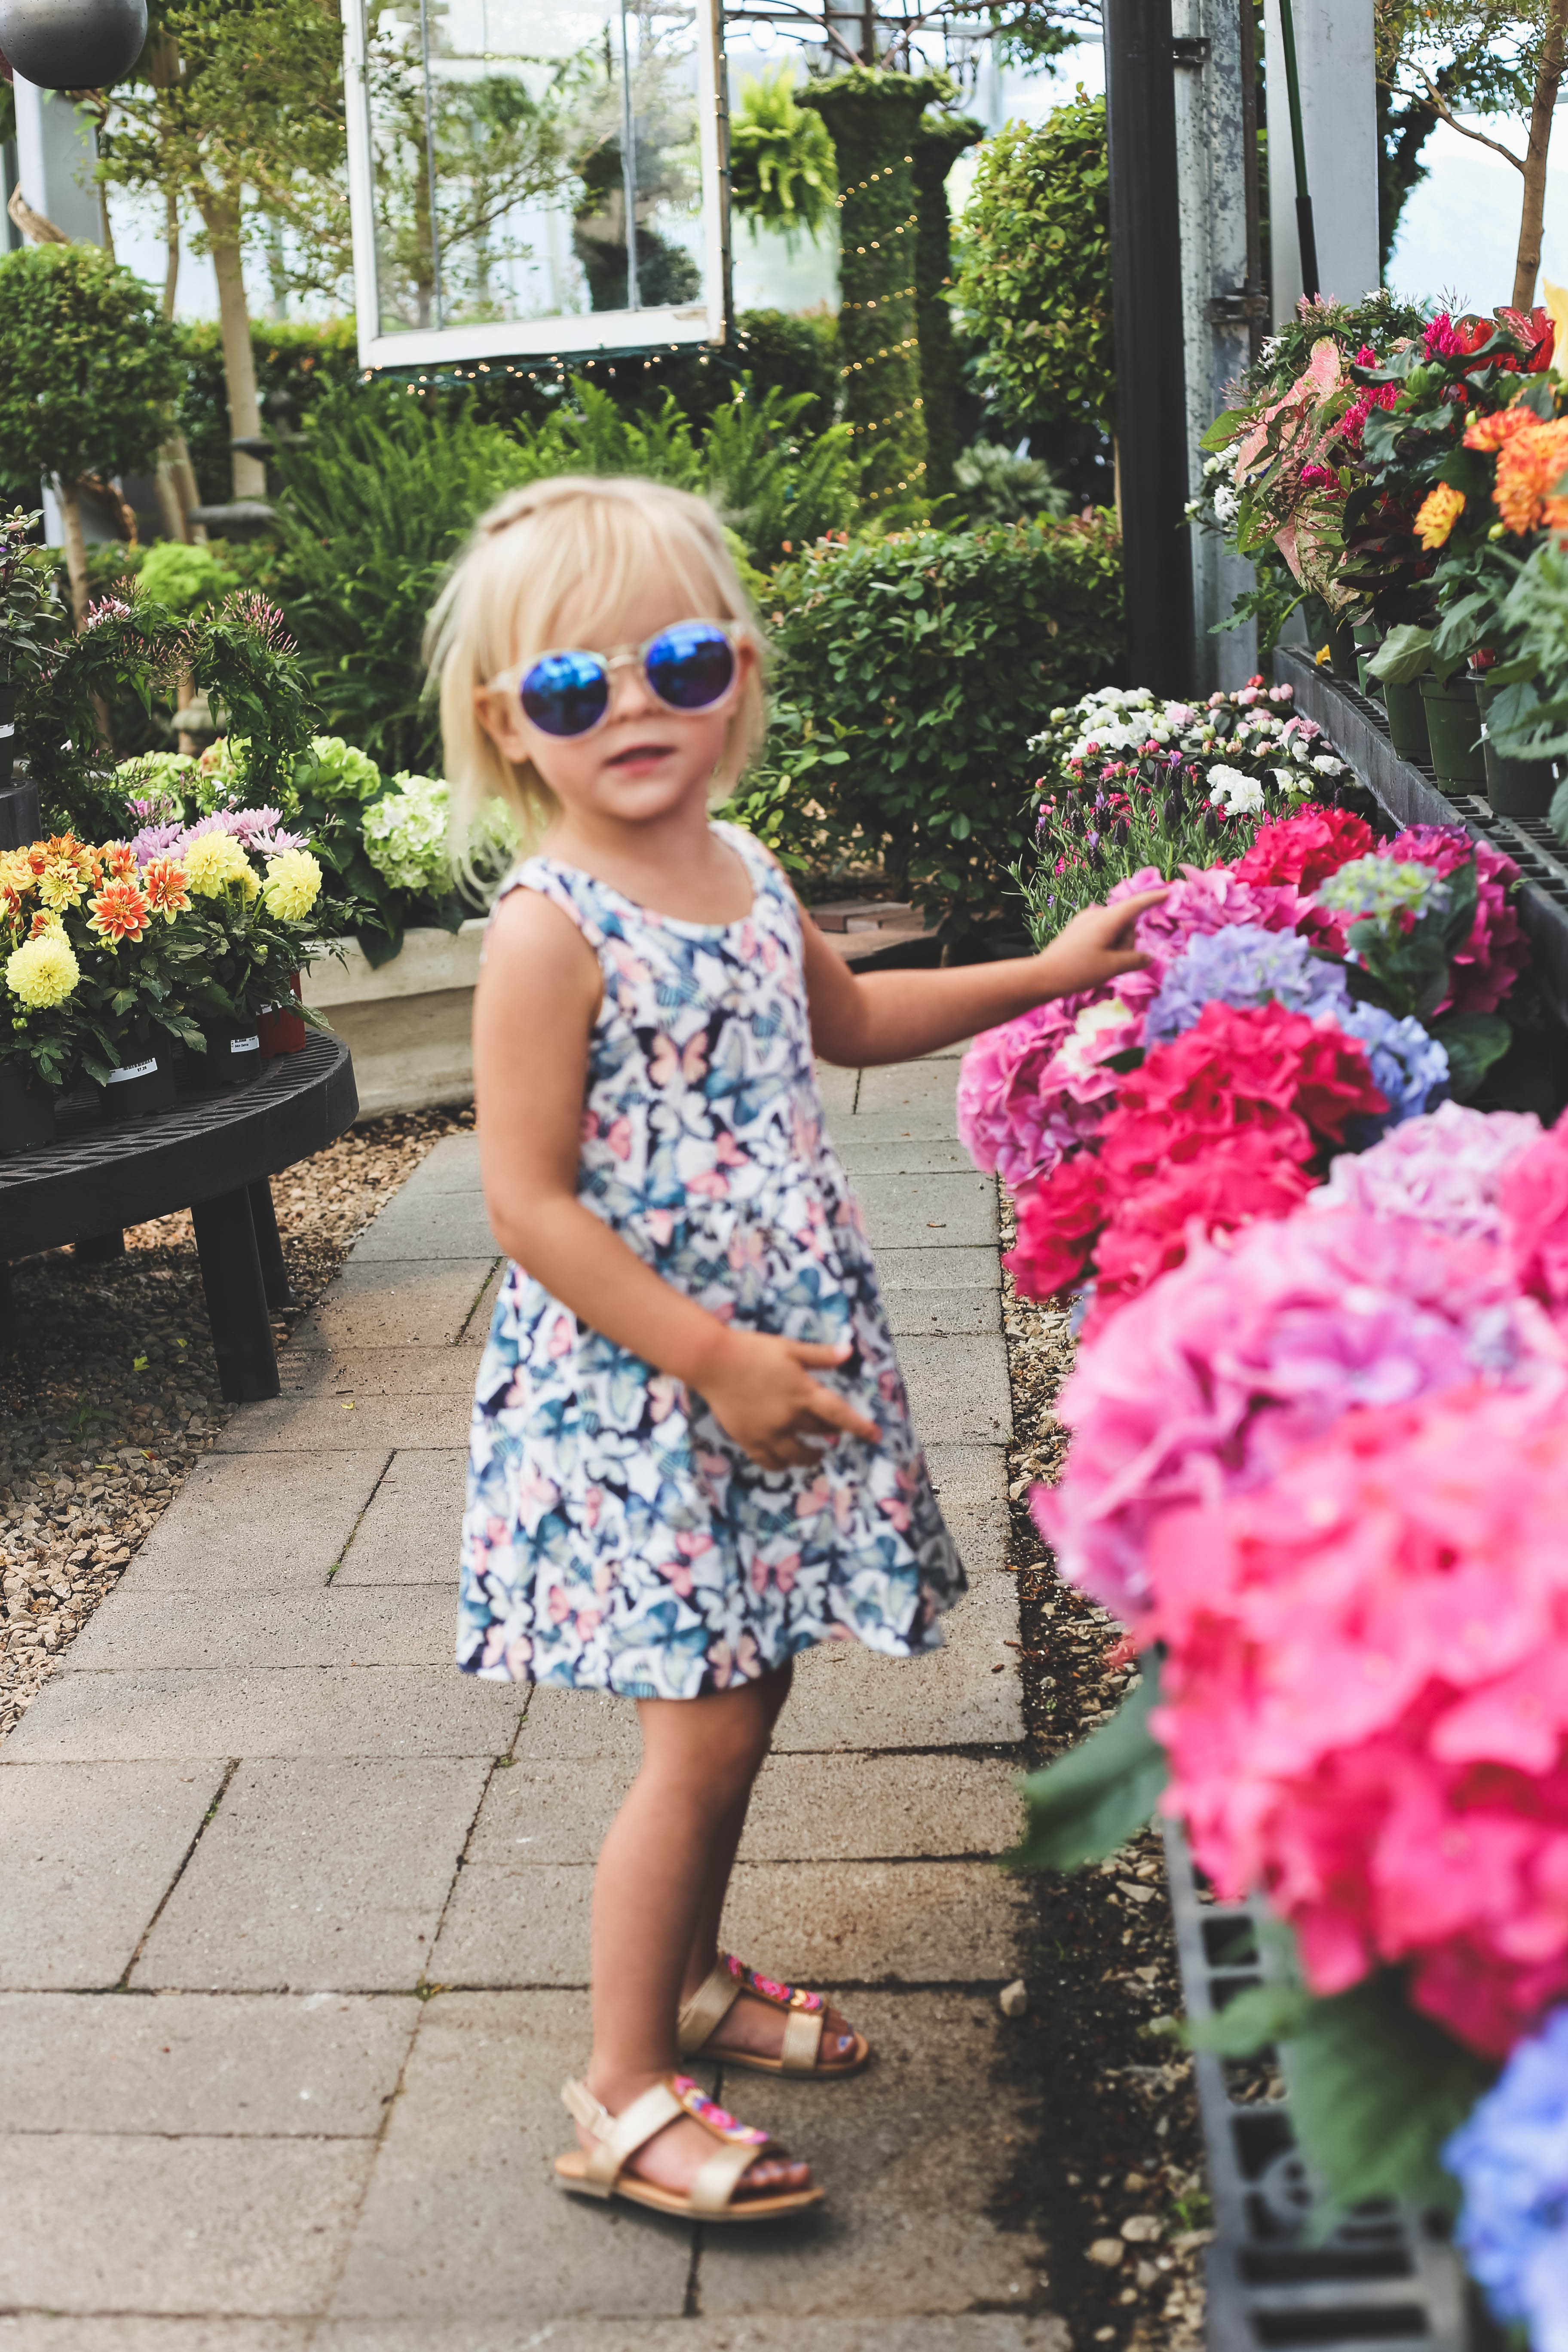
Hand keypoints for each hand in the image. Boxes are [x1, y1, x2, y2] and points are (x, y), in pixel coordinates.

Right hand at [694, 1331, 881, 1470]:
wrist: (713, 1361)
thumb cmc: (753, 1350)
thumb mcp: (789, 1348)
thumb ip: (820, 1355)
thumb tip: (849, 1352)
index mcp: (802, 1392)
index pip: (839, 1415)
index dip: (859, 1427)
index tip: (875, 1436)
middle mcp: (788, 1417)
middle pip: (818, 1432)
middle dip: (830, 1433)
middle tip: (833, 1431)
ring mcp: (767, 1432)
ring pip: (796, 1455)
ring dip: (810, 1456)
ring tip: (814, 1453)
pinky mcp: (748, 1439)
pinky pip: (769, 1462)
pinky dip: (781, 1464)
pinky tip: (785, 1460)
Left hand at [1032, 888, 1168, 996]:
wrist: (1043, 976)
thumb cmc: (1078, 970)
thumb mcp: (1112, 968)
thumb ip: (1135, 960)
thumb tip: (1148, 957)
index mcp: (1107, 920)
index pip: (1136, 905)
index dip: (1153, 898)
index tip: (1169, 891)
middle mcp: (1096, 914)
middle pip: (1126, 923)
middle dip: (1128, 942)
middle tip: (1114, 963)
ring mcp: (1085, 920)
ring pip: (1114, 930)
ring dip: (1116, 946)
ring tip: (1101, 964)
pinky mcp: (1078, 929)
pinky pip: (1102, 933)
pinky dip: (1106, 945)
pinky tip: (1093, 961)